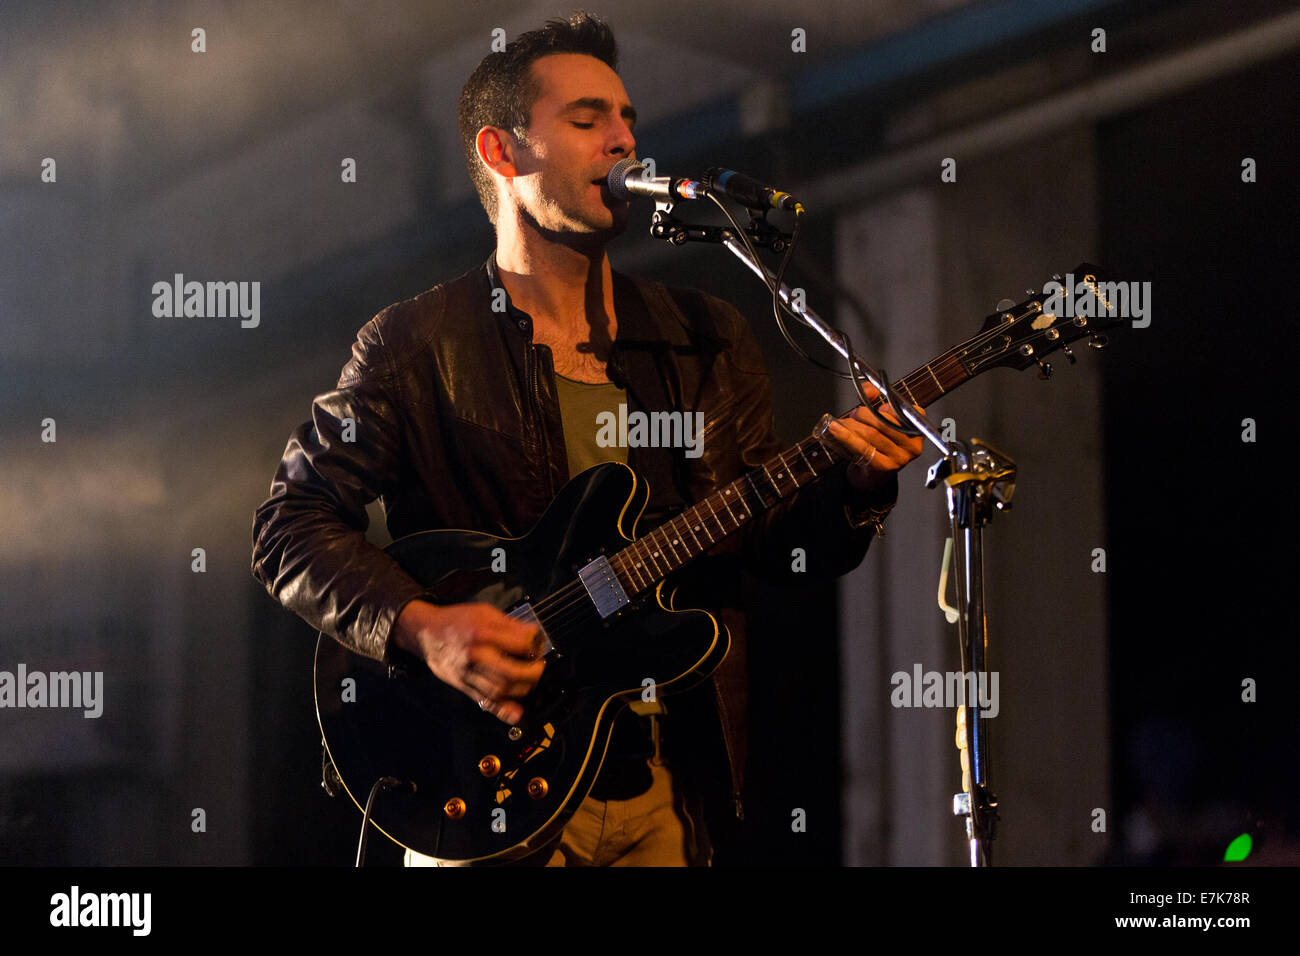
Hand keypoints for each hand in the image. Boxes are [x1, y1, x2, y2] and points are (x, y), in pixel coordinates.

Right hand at [392, 600, 544, 723]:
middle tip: (539, 667)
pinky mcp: (464, 686)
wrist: (425, 633)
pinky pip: (485, 702)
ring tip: (529, 680)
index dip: (535, 644)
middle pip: (510, 672)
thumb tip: (534, 636)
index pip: (518, 644)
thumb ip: (509, 624)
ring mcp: (468, 674)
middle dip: (532, 673)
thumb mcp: (484, 612)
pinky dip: (503, 711)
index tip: (538, 643)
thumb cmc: (456, 620)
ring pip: (500, 690)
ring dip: (522, 689)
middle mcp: (475, 655)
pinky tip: (517, 713)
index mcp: (481, 632)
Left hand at [824, 384, 926, 493]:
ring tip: (844, 422)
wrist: (873, 474)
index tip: (875, 403)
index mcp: (917, 429)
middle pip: (885, 422)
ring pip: (872, 434)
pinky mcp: (884, 466)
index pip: (907, 410)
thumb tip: (869, 390)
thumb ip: (874, 399)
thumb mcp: (880, 419)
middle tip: (854, 413)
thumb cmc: (879, 443)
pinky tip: (836, 429)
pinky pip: (863, 447)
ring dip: (853, 424)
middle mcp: (913, 445)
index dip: (888, 405)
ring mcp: (900, 457)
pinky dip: (846, 436)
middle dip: (864, 414)